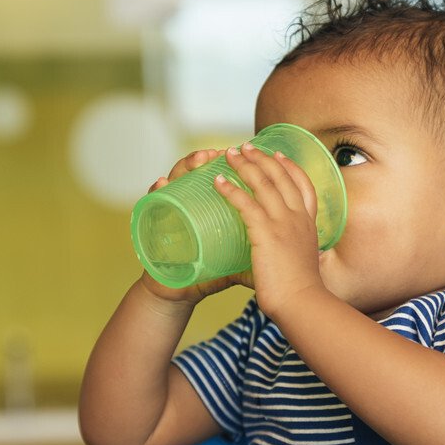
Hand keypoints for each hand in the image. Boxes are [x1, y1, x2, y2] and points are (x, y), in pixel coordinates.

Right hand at [138, 148, 248, 305]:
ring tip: (200, 159)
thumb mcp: (240, 262)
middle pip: (202, 169)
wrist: (179, 292)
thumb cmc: (209, 274)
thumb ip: (261, 253)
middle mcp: (194, 201)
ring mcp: (174, 208)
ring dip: (187, 165)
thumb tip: (289, 257)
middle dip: (214, 157)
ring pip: (179, 177)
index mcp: (215, 207)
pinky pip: (155, 201)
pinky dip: (157, 190)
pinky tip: (161, 183)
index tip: (252, 155)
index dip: (239, 164)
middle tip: (224, 152)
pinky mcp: (156, 221)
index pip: (226, 177)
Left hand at [214, 142, 323, 317]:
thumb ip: (290, 255)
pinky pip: (245, 203)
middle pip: (281, 177)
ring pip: (263, 184)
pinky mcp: (266, 233)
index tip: (279, 155)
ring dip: (245, 165)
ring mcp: (284, 223)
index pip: (303, 186)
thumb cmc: (299, 292)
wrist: (301, 303)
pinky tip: (218, 182)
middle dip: (262, 158)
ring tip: (229, 154)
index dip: (290, 168)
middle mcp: (298, 218)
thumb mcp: (301, 264)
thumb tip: (279, 260)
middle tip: (246, 146)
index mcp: (308, 224)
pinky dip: (231, 190)